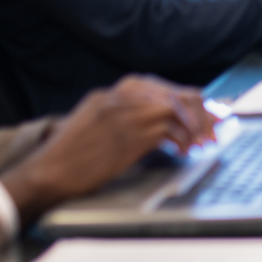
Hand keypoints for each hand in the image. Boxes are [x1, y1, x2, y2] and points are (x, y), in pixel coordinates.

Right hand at [0, 75, 215, 218]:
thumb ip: (129, 118)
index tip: (207, 114)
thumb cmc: (72, 158)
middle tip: (214, 129)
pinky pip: (167, 128)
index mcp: (113, 93)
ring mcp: (124, 113)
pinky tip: (184, 150)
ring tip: (201, 143)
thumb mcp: (98, 125)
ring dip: (195, 127)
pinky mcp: (127, 134)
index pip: (163, 88)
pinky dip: (182, 139)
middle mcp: (120, 96)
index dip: (191, 102)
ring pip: (175, 108)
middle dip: (201, 112)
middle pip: (174, 94)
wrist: (47, 173)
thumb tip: (169, 125)